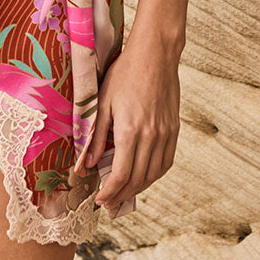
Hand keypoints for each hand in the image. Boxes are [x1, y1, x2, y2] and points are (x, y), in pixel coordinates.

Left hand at [82, 31, 181, 213]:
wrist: (155, 55)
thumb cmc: (124, 74)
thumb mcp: (102, 101)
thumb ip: (95, 136)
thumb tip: (86, 165)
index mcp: (130, 130)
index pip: (121, 174)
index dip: (109, 192)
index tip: (99, 200)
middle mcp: (151, 136)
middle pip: (137, 179)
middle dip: (122, 196)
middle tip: (109, 205)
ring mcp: (165, 134)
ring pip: (154, 174)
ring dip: (138, 189)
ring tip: (124, 195)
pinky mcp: (174, 129)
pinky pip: (166, 162)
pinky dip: (154, 175)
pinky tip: (144, 177)